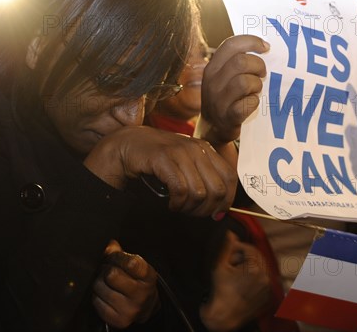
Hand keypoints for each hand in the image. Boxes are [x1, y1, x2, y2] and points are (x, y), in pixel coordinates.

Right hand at [84, 126, 236, 218]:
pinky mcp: (164, 158)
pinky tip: (171, 204)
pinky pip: (180, 190)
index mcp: (205, 148)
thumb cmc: (157, 159)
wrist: (127, 145)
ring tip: (178, 207)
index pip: (230, 177)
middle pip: (217, 189)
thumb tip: (220, 210)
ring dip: (189, 208)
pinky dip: (177, 203)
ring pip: (199, 193)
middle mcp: (196, 148)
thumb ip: (203, 180)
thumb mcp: (185, 164)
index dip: (227, 199)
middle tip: (191, 212)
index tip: (215, 213)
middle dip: (206, 209)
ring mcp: (180, 152)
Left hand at [92, 240, 158, 328]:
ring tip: (106, 282)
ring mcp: (130, 309)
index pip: (130, 262)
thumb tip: (109, 246)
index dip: (117, 256)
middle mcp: (141, 295)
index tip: (115, 257)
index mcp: (148, 277)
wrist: (145, 306)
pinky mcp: (118, 320)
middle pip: (111, 274)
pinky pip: (96, 302)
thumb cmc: (137, 280)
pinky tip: (105, 294)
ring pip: (100, 287)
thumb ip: (121, 253)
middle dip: (106, 269)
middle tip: (108, 270)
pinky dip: (97, 296)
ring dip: (99, 282)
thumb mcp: (136, 264)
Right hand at [198, 35, 267, 145]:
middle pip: (241, 62)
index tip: (266, 47)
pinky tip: (252, 103)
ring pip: (245, 82)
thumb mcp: (221, 77)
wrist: (213, 128)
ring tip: (255, 90)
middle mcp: (212, 82)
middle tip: (262, 74)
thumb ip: (234, 62)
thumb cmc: (224, 97)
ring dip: (256, 85)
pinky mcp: (228, 117)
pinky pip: (248, 103)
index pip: (230, 45)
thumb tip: (264, 47)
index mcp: (212, 68)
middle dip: (258, 66)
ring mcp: (219, 100)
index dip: (251, 42)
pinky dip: (254, 102)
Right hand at [200, 232, 270, 331]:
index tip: (231, 251)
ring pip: (262, 268)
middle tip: (233, 262)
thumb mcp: (220, 266)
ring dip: (251, 266)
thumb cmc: (221, 290)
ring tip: (237, 272)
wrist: (225, 315)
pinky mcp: (268, 295)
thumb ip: (227, 248)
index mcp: (255, 269)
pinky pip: (264, 280)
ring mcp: (268, 288)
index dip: (239, 247)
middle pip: (258, 258)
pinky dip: (256, 277)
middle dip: (245, 256)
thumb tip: (230, 233)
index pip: (251, 249)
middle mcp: (266, 277)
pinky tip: (243, 282)